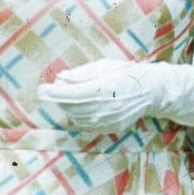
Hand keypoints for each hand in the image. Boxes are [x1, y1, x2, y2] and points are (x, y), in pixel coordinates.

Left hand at [38, 59, 193, 132]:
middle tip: (50, 91)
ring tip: (67, 96)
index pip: (71, 94)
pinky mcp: (111, 128)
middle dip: (58, 99)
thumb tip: (60, 79)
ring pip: (77, 118)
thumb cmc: (127, 73)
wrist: (152, 91)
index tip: (41, 90)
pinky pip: (87, 125)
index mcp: (104, 89)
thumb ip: (81, 74)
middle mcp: (106, 107)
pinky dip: (78, 116)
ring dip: (67, 108)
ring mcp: (109, 120)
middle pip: (71, 107)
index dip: (53, 93)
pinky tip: (80, 107)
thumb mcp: (104, 66)